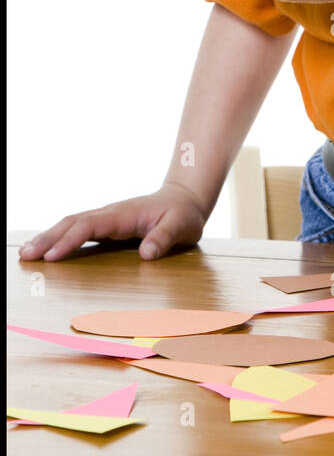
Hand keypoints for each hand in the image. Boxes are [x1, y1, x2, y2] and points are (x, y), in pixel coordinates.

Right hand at [18, 184, 208, 262]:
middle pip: (72, 222)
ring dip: (48, 237)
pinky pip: (77, 229)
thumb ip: (165, 238)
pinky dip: (59, 237)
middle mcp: (110, 213)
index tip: (52, 256)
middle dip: (48, 238)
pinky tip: (47, 248)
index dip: (70, 241)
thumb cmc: (183, 214)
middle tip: (25, 256)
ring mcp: (106, 217)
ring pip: (71, 224)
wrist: (185, 199)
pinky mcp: (106, 224)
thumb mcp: (182, 226)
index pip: (90, 226)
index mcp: (124, 214)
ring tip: (26, 253)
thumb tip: (147, 254)